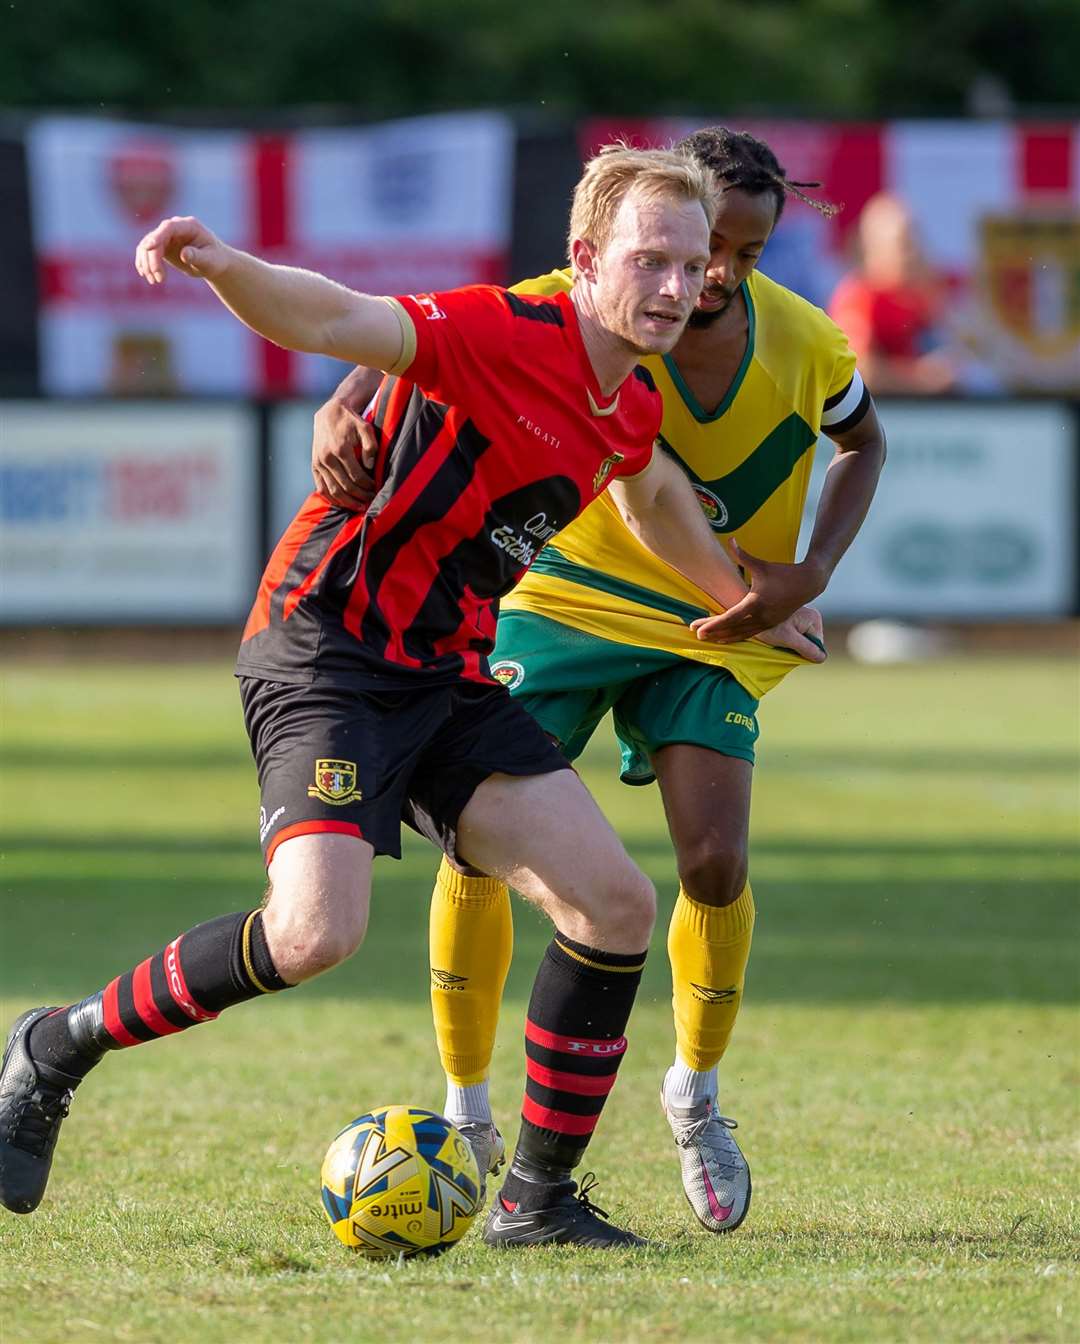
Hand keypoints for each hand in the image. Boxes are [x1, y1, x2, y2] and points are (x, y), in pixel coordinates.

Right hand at [135, 216, 229, 285]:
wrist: (214, 262)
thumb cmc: (215, 260)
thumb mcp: (210, 260)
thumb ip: (197, 256)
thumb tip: (184, 254)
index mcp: (189, 226)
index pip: (169, 227)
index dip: (157, 236)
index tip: (149, 247)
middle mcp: (175, 227)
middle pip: (155, 238)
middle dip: (153, 259)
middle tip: (158, 280)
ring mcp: (166, 236)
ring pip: (147, 246)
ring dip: (147, 263)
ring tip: (155, 281)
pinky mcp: (161, 246)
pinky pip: (147, 252)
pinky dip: (145, 264)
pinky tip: (148, 277)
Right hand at [312, 398, 378, 508]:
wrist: (330, 413)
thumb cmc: (351, 421)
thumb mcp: (366, 428)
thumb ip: (371, 446)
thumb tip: (369, 466)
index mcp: (340, 449)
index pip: (356, 476)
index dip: (367, 486)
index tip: (376, 489)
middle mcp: (327, 458)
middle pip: (345, 486)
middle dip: (360, 496)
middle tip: (371, 501)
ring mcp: (318, 463)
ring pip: (333, 490)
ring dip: (347, 502)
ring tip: (360, 507)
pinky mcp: (314, 466)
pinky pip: (321, 488)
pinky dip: (332, 498)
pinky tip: (343, 503)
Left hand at [690, 540, 826, 642]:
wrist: (808, 583)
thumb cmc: (783, 573)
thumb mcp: (761, 565)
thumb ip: (742, 555)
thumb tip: (730, 540)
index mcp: (755, 603)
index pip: (730, 617)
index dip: (714, 624)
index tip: (700, 630)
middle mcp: (760, 616)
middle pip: (732, 628)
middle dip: (714, 632)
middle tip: (697, 635)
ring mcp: (767, 623)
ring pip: (742, 634)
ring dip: (725, 637)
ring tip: (710, 640)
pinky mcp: (771, 625)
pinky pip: (751, 634)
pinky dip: (738, 637)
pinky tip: (726, 639)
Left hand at [754, 605, 826, 662]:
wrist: (747, 613)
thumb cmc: (767, 625)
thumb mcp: (787, 638)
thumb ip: (806, 648)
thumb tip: (822, 658)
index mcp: (814, 619)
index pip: (816, 645)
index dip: (803, 651)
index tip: (787, 645)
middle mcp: (811, 616)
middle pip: (809, 642)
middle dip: (796, 646)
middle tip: (780, 641)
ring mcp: (802, 617)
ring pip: (801, 640)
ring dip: (790, 643)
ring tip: (776, 636)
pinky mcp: (793, 619)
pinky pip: (794, 635)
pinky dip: (785, 638)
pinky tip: (775, 633)